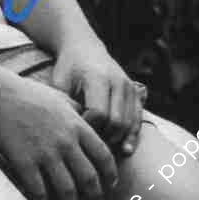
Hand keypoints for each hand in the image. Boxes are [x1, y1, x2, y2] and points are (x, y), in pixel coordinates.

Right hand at [0, 72, 117, 199]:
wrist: (2, 97)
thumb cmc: (33, 96)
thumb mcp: (63, 99)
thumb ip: (80, 112)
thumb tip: (93, 121)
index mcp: (78, 127)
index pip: (103, 156)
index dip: (110, 174)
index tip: (110, 184)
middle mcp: (65, 142)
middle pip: (88, 178)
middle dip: (95, 195)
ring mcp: (45, 154)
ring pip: (67, 190)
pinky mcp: (25, 163)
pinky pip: (40, 192)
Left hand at [52, 38, 144, 156]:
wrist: (85, 48)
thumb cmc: (68, 68)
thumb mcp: (60, 82)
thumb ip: (65, 105)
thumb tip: (69, 134)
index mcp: (98, 77)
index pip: (98, 113)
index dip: (87, 128)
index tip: (75, 134)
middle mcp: (118, 81)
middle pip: (116, 121)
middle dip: (102, 137)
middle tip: (87, 146)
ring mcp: (129, 86)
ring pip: (128, 123)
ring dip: (116, 139)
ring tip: (102, 151)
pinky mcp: (135, 92)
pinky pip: (138, 118)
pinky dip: (132, 135)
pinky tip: (126, 150)